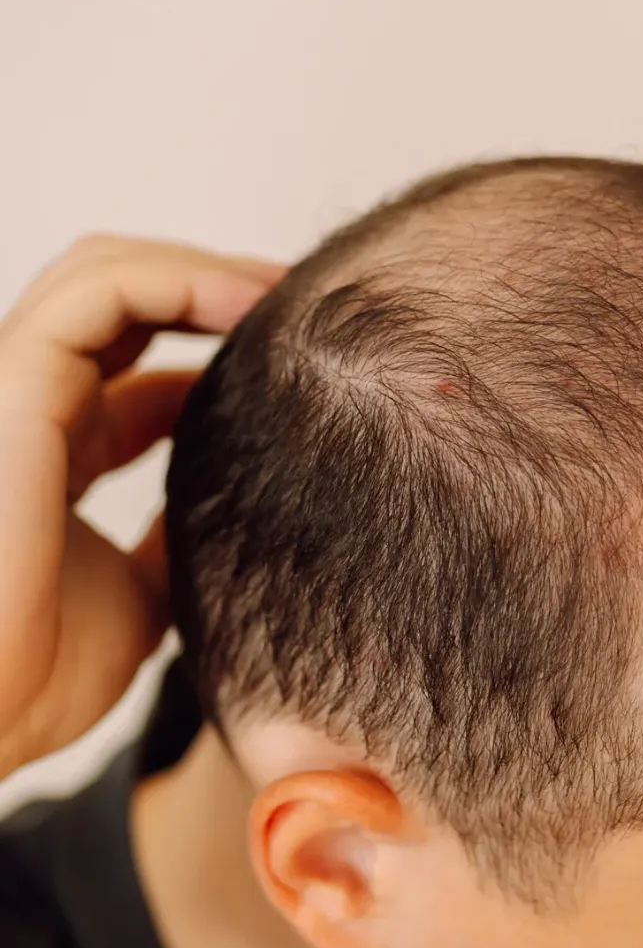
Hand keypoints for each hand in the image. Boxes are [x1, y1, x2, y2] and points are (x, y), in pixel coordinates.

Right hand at [0, 235, 283, 777]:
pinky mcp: (12, 382)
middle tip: (308, 310)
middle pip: (129, 309)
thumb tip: (245, 507)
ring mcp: (16, 389)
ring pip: (110, 276)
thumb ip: (180, 537)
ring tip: (287, 294)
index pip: (141, 372)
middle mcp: (33, 409)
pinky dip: (181, 279)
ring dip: (207, 273)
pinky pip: (100, 290)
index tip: (307, 367)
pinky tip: (252, 302)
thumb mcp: (144, 595)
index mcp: (58, 453)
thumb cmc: (36, 674)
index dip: (222, 357)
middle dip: (220, 296)